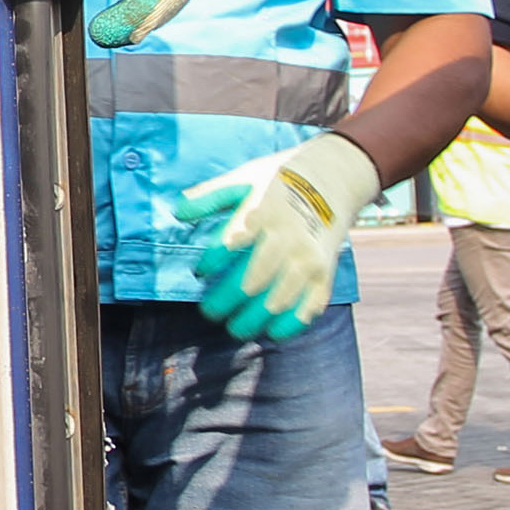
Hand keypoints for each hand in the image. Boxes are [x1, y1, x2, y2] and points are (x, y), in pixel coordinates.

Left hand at [180, 130, 380, 340]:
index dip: (213, 261)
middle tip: (209, 312)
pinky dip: (292, 323)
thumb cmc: (277, 180)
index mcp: (263, 213)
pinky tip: (273, 331)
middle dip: (226, 301)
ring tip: (235, 328)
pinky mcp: (325, 271)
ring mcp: (308, 257)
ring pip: (279, 299)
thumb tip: (178, 211)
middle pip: (252, 280)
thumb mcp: (243, 178)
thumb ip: (210, 196)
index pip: (231, 242)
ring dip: (254, 319)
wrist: (332, 177)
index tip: (200, 273)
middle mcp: (287, 238)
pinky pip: (311, 304)